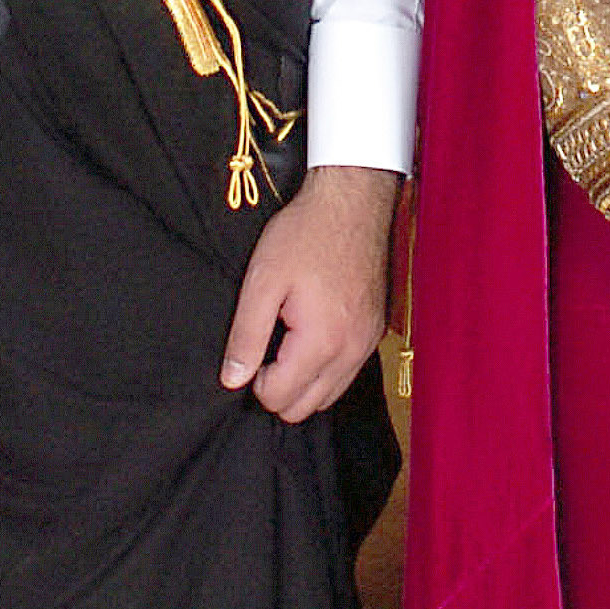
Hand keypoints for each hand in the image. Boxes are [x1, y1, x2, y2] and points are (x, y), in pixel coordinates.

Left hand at [222, 164, 400, 421]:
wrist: (354, 200)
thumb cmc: (305, 234)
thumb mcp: (263, 280)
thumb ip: (246, 336)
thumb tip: (233, 380)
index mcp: (322, 341)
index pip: (280, 399)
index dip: (255, 380)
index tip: (253, 345)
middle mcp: (352, 350)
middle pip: (306, 408)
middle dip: (280, 388)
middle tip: (267, 346)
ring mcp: (369, 341)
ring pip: (330, 396)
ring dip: (304, 382)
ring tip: (288, 340)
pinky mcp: (376, 330)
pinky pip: (348, 372)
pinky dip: (326, 368)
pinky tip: (312, 335)